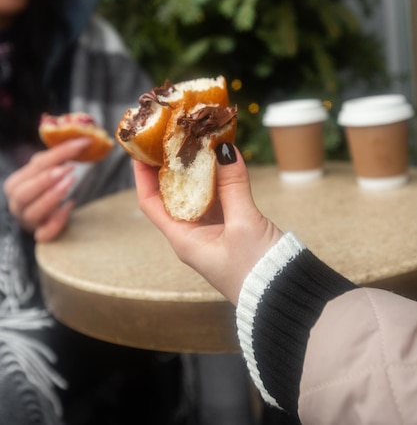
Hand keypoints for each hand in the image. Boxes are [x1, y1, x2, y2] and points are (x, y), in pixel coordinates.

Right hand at [4, 137, 91, 241]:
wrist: (49, 217)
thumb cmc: (47, 190)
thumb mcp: (47, 171)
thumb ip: (58, 158)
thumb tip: (82, 139)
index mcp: (16, 183)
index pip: (36, 164)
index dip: (60, 152)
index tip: (82, 143)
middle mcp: (17, 204)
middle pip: (23, 192)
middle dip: (46, 179)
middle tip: (68, 168)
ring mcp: (28, 221)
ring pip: (32, 212)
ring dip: (51, 197)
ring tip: (70, 183)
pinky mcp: (41, 235)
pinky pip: (44, 234)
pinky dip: (56, 222)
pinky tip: (69, 207)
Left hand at [134, 143, 281, 304]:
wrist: (286, 297)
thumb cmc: (258, 270)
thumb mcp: (244, 223)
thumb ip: (234, 185)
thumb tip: (223, 149)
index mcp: (184, 239)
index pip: (151, 202)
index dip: (143, 175)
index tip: (141, 149)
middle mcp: (193, 235)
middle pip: (172, 194)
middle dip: (172, 165)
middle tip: (173, 136)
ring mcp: (212, 232)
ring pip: (197, 195)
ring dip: (197, 170)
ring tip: (197, 141)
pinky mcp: (232, 230)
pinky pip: (218, 199)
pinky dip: (219, 179)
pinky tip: (223, 160)